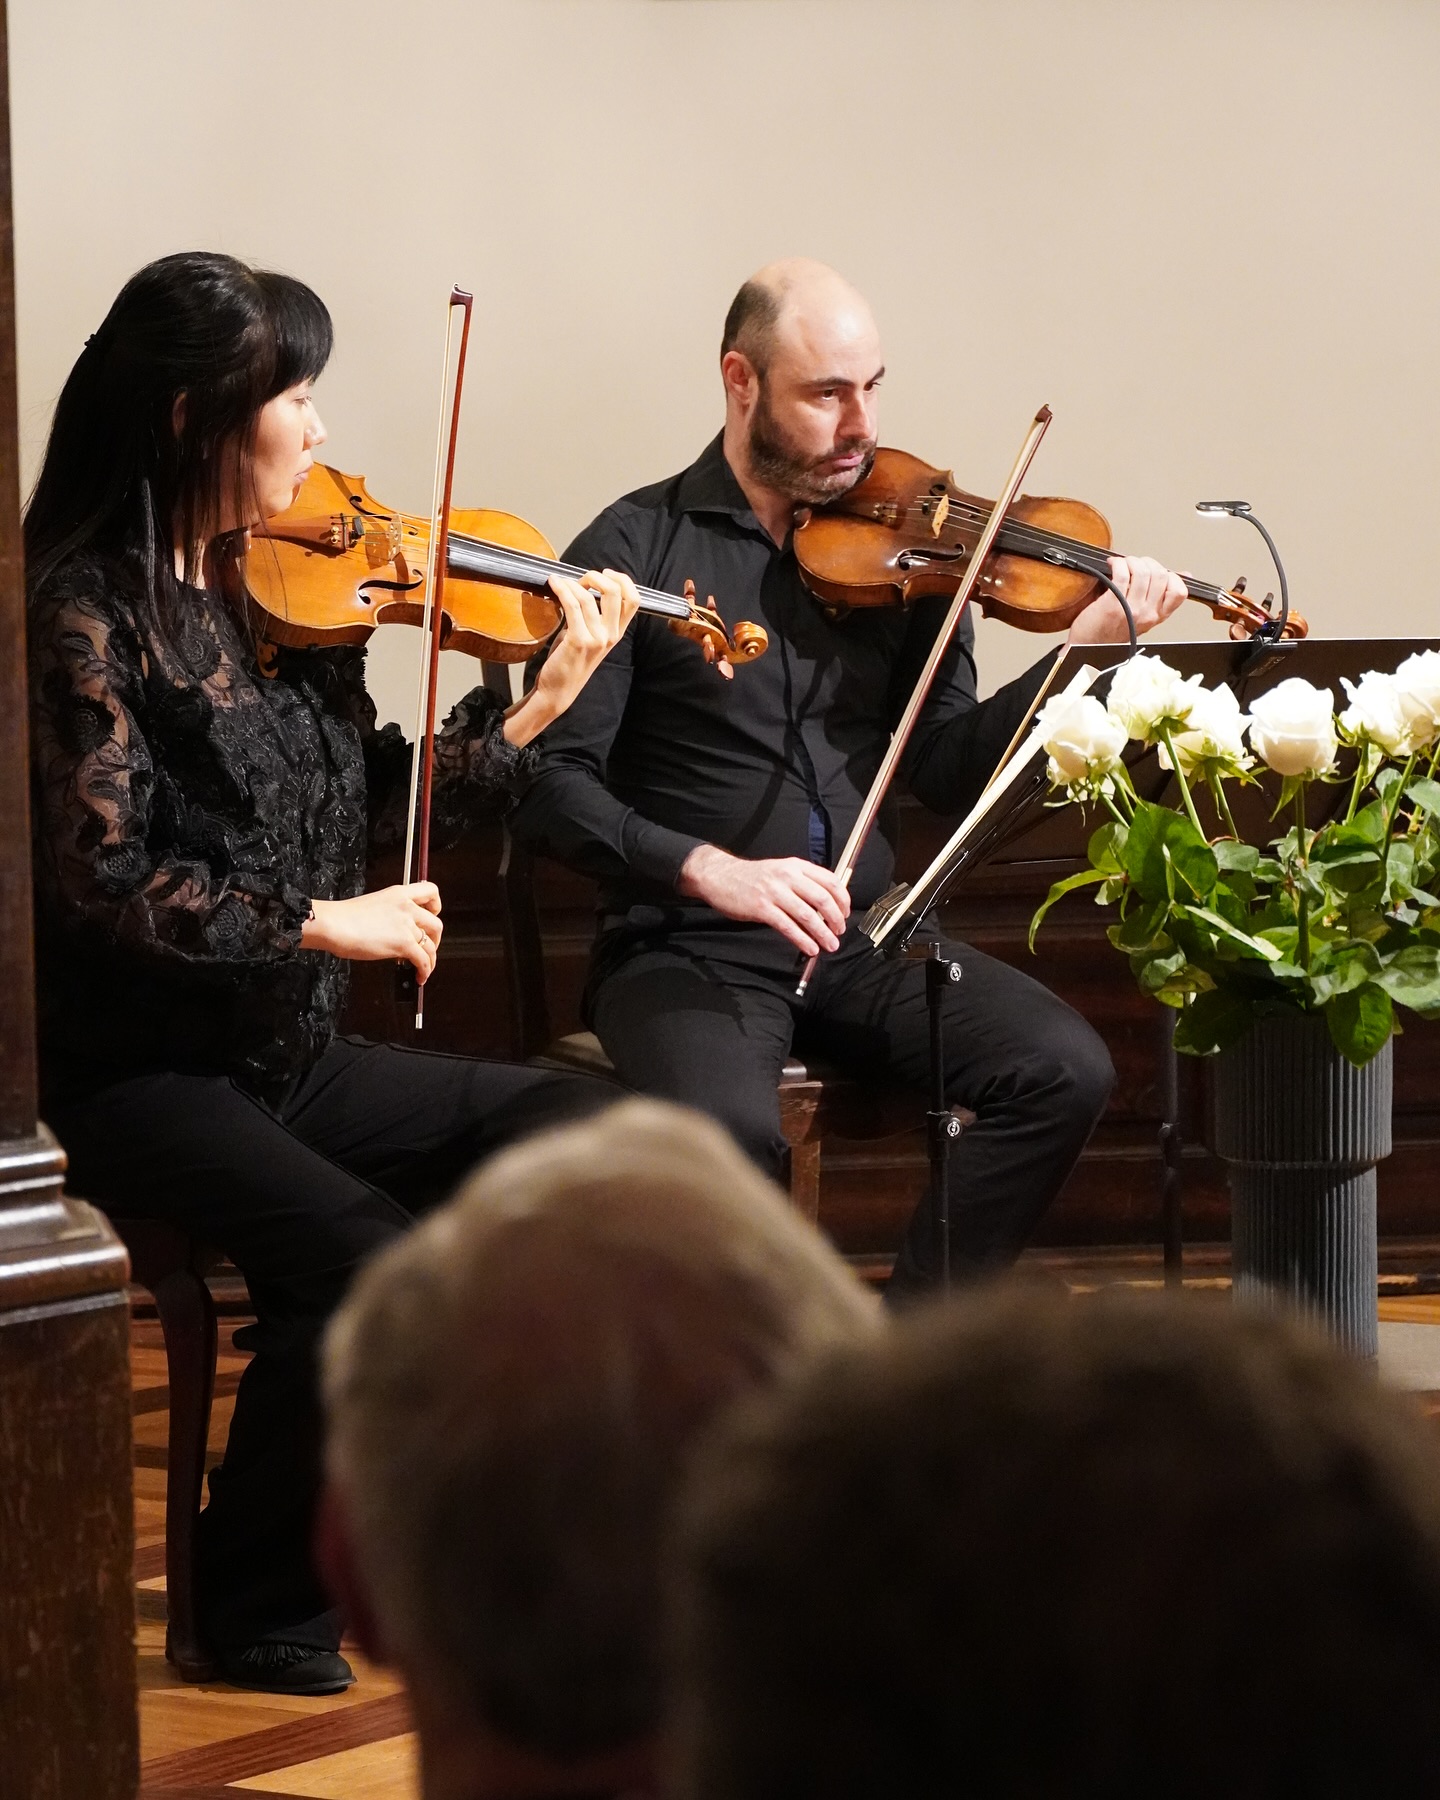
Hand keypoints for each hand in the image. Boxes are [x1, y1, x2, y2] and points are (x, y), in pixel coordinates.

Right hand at [302, 883, 442, 981]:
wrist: (333, 924)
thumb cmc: (343, 917)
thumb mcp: (374, 906)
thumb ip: (390, 916)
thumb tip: (396, 934)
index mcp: (399, 894)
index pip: (431, 891)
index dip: (436, 906)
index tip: (432, 916)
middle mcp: (407, 907)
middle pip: (436, 924)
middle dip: (435, 939)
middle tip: (427, 947)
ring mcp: (406, 925)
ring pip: (431, 945)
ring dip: (431, 959)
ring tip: (424, 968)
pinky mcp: (404, 943)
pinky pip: (423, 960)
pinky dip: (425, 971)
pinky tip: (419, 976)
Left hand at [504, 569, 641, 745]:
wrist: (558, 690)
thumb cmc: (570, 661)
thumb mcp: (589, 637)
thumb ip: (593, 616)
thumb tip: (583, 587)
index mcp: (616, 633)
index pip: (633, 600)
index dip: (623, 580)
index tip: (606, 573)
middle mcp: (611, 635)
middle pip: (616, 593)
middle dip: (597, 577)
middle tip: (582, 578)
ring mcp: (596, 639)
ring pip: (590, 597)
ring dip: (573, 583)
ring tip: (560, 581)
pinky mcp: (579, 641)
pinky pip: (572, 606)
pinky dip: (562, 590)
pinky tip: (554, 584)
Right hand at [677, 845, 850, 956]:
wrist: (720, 876)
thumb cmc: (752, 877)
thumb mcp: (781, 870)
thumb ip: (802, 882)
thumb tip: (827, 905)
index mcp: (796, 866)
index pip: (830, 880)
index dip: (843, 900)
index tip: (845, 914)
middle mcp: (787, 876)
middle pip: (822, 899)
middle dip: (836, 919)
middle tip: (839, 932)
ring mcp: (774, 892)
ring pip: (807, 915)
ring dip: (822, 933)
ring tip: (830, 945)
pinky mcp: (761, 907)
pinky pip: (788, 926)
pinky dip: (802, 939)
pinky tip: (810, 948)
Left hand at [1066, 555, 1188, 645]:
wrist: (1088, 646)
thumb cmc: (1112, 630)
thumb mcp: (1144, 614)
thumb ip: (1161, 596)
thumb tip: (1184, 574)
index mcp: (1158, 616)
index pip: (1180, 591)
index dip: (1170, 575)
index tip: (1156, 571)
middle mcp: (1148, 614)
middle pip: (1161, 575)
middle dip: (1147, 562)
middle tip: (1135, 563)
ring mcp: (1132, 610)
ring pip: (1143, 572)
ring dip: (1131, 561)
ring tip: (1123, 564)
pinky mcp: (1114, 604)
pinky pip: (1122, 574)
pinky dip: (1118, 563)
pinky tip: (1113, 565)